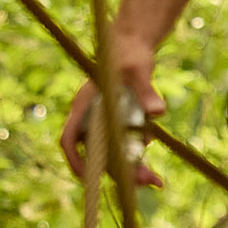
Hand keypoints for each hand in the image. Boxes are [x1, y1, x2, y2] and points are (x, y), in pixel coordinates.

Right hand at [60, 30, 165, 190]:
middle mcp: (90, 117)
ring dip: (131, 170)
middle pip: (97, 153)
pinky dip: (138, 158)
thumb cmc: (129, 53)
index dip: (76, 160)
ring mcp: (104, 122)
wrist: (134, 44)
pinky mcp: (120, 123)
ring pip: (113, 153)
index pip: (69, 139)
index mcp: (84, 105)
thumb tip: (158, 112)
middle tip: (146, 183)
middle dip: (118, 172)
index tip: (89, 178)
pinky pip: (125, 146)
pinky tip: (155, 169)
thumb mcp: (139, 70)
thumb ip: (146, 90)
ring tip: (156, 182)